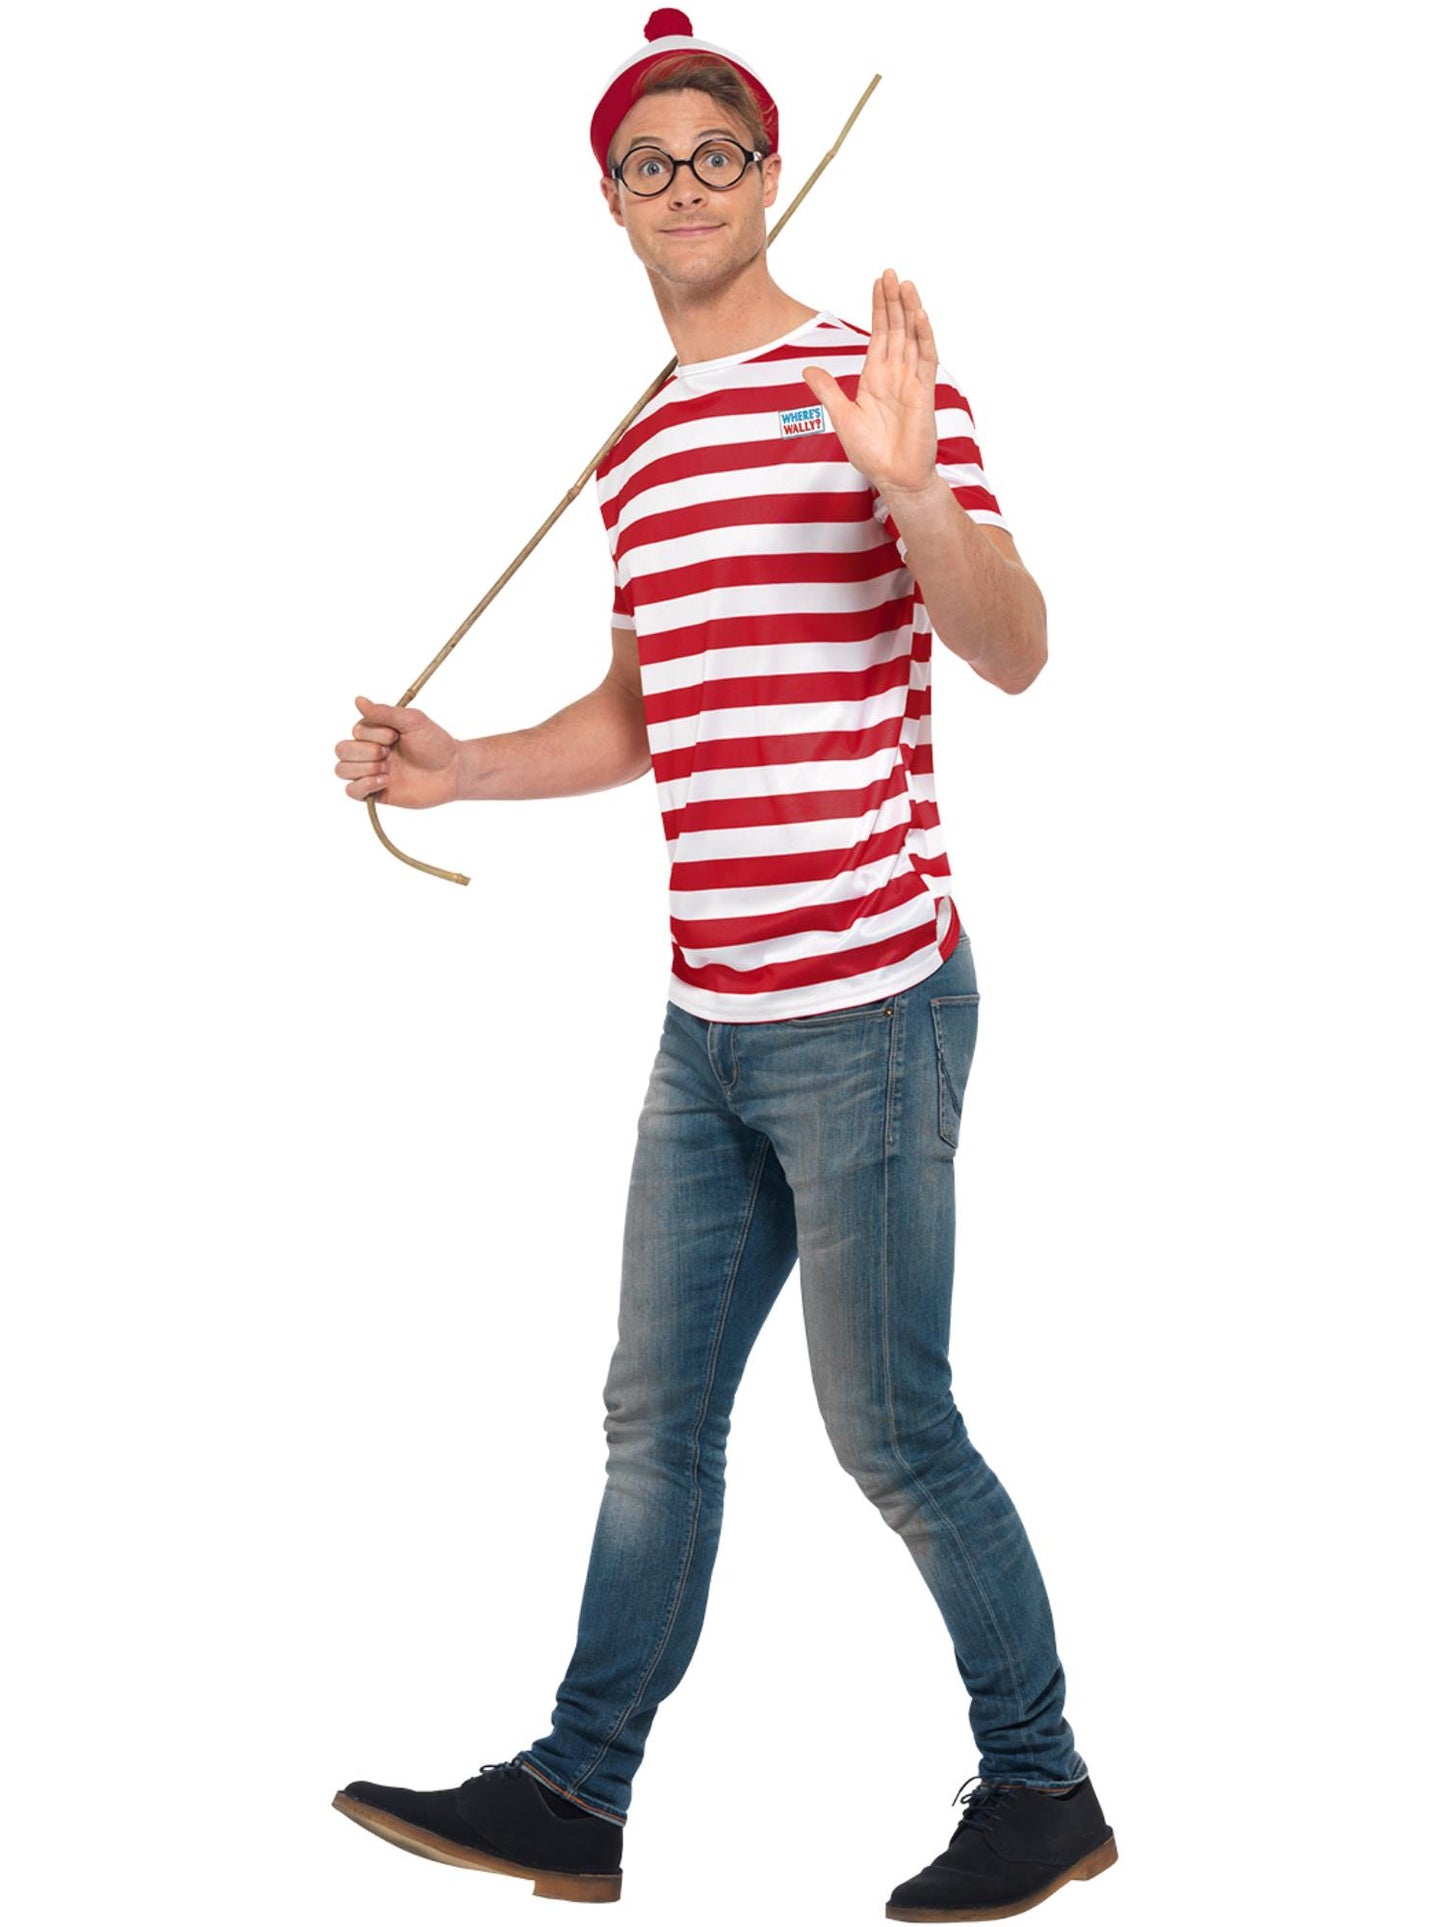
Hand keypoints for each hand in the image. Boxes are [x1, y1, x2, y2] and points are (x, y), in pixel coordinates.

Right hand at [334, 695, 460, 808]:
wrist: (452, 771)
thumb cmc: (435, 743)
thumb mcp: (412, 721)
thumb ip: (384, 712)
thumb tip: (358, 700)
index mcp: (375, 732)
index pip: (355, 731)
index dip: (373, 735)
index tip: (396, 736)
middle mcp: (369, 751)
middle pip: (341, 750)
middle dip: (365, 752)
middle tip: (389, 753)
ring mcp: (371, 772)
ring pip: (341, 770)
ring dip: (363, 768)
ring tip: (387, 770)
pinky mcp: (377, 793)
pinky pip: (351, 792)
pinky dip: (363, 786)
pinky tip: (385, 781)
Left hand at [800, 268, 938, 496]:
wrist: (893, 478)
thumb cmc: (871, 453)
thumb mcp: (841, 417)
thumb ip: (827, 390)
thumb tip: (807, 368)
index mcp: (875, 377)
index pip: (879, 334)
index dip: (879, 308)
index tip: (877, 282)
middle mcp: (895, 374)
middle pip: (896, 329)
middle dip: (893, 301)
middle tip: (890, 272)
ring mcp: (911, 382)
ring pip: (912, 338)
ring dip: (909, 311)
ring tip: (905, 284)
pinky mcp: (924, 393)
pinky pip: (926, 360)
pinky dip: (924, 337)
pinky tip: (920, 315)